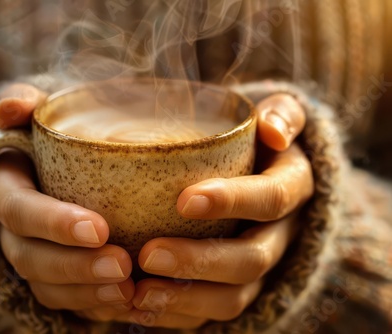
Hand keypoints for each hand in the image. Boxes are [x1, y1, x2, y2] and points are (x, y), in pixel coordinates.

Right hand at [0, 83, 134, 320]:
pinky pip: (64, 303)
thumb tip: (11, 108)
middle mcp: (12, 228)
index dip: (53, 222)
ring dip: (86, 292)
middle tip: (122, 265)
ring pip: (45, 286)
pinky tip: (126, 302)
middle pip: (29, 256)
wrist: (63, 163)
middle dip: (74, 265)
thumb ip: (27, 102)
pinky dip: (93, 306)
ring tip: (128, 290)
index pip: (19, 208)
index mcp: (8, 186)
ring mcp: (31, 256)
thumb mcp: (45, 111)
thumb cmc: (59, 135)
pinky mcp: (51, 277)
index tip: (99, 228)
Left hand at [112, 94, 312, 328]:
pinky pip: (213, 313)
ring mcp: (262, 266)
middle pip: (251, 258)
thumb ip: (282, 113)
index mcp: (292, 186)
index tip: (184, 201)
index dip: (233, 201)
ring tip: (139, 292)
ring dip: (187, 297)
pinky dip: (178, 314)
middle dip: (201, 261)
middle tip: (149, 254)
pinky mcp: (237, 287)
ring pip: (235, 296)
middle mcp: (283, 233)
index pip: (272, 198)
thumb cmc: (257, 143)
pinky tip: (142, 307)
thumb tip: (273, 130)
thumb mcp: (278, 116)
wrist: (265, 176)